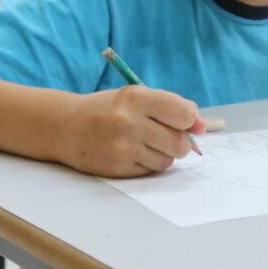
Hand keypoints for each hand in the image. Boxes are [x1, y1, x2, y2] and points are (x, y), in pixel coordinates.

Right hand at [59, 86, 205, 177]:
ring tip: (144, 143)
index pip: (184, 114)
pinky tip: (132, 152)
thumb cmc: (108, 109)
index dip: (190, 121)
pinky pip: (150, 171)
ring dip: (163, 154)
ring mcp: (122, 147)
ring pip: (167, 160)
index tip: (185, 123)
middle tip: (167, 136)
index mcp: (137, 98)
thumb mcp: (136, 97)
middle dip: (180, 142)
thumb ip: (171, 107)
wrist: (65, 126)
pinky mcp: (117, 168)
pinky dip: (147, 164)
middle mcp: (129, 122)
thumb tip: (202, 127)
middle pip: (179, 143)